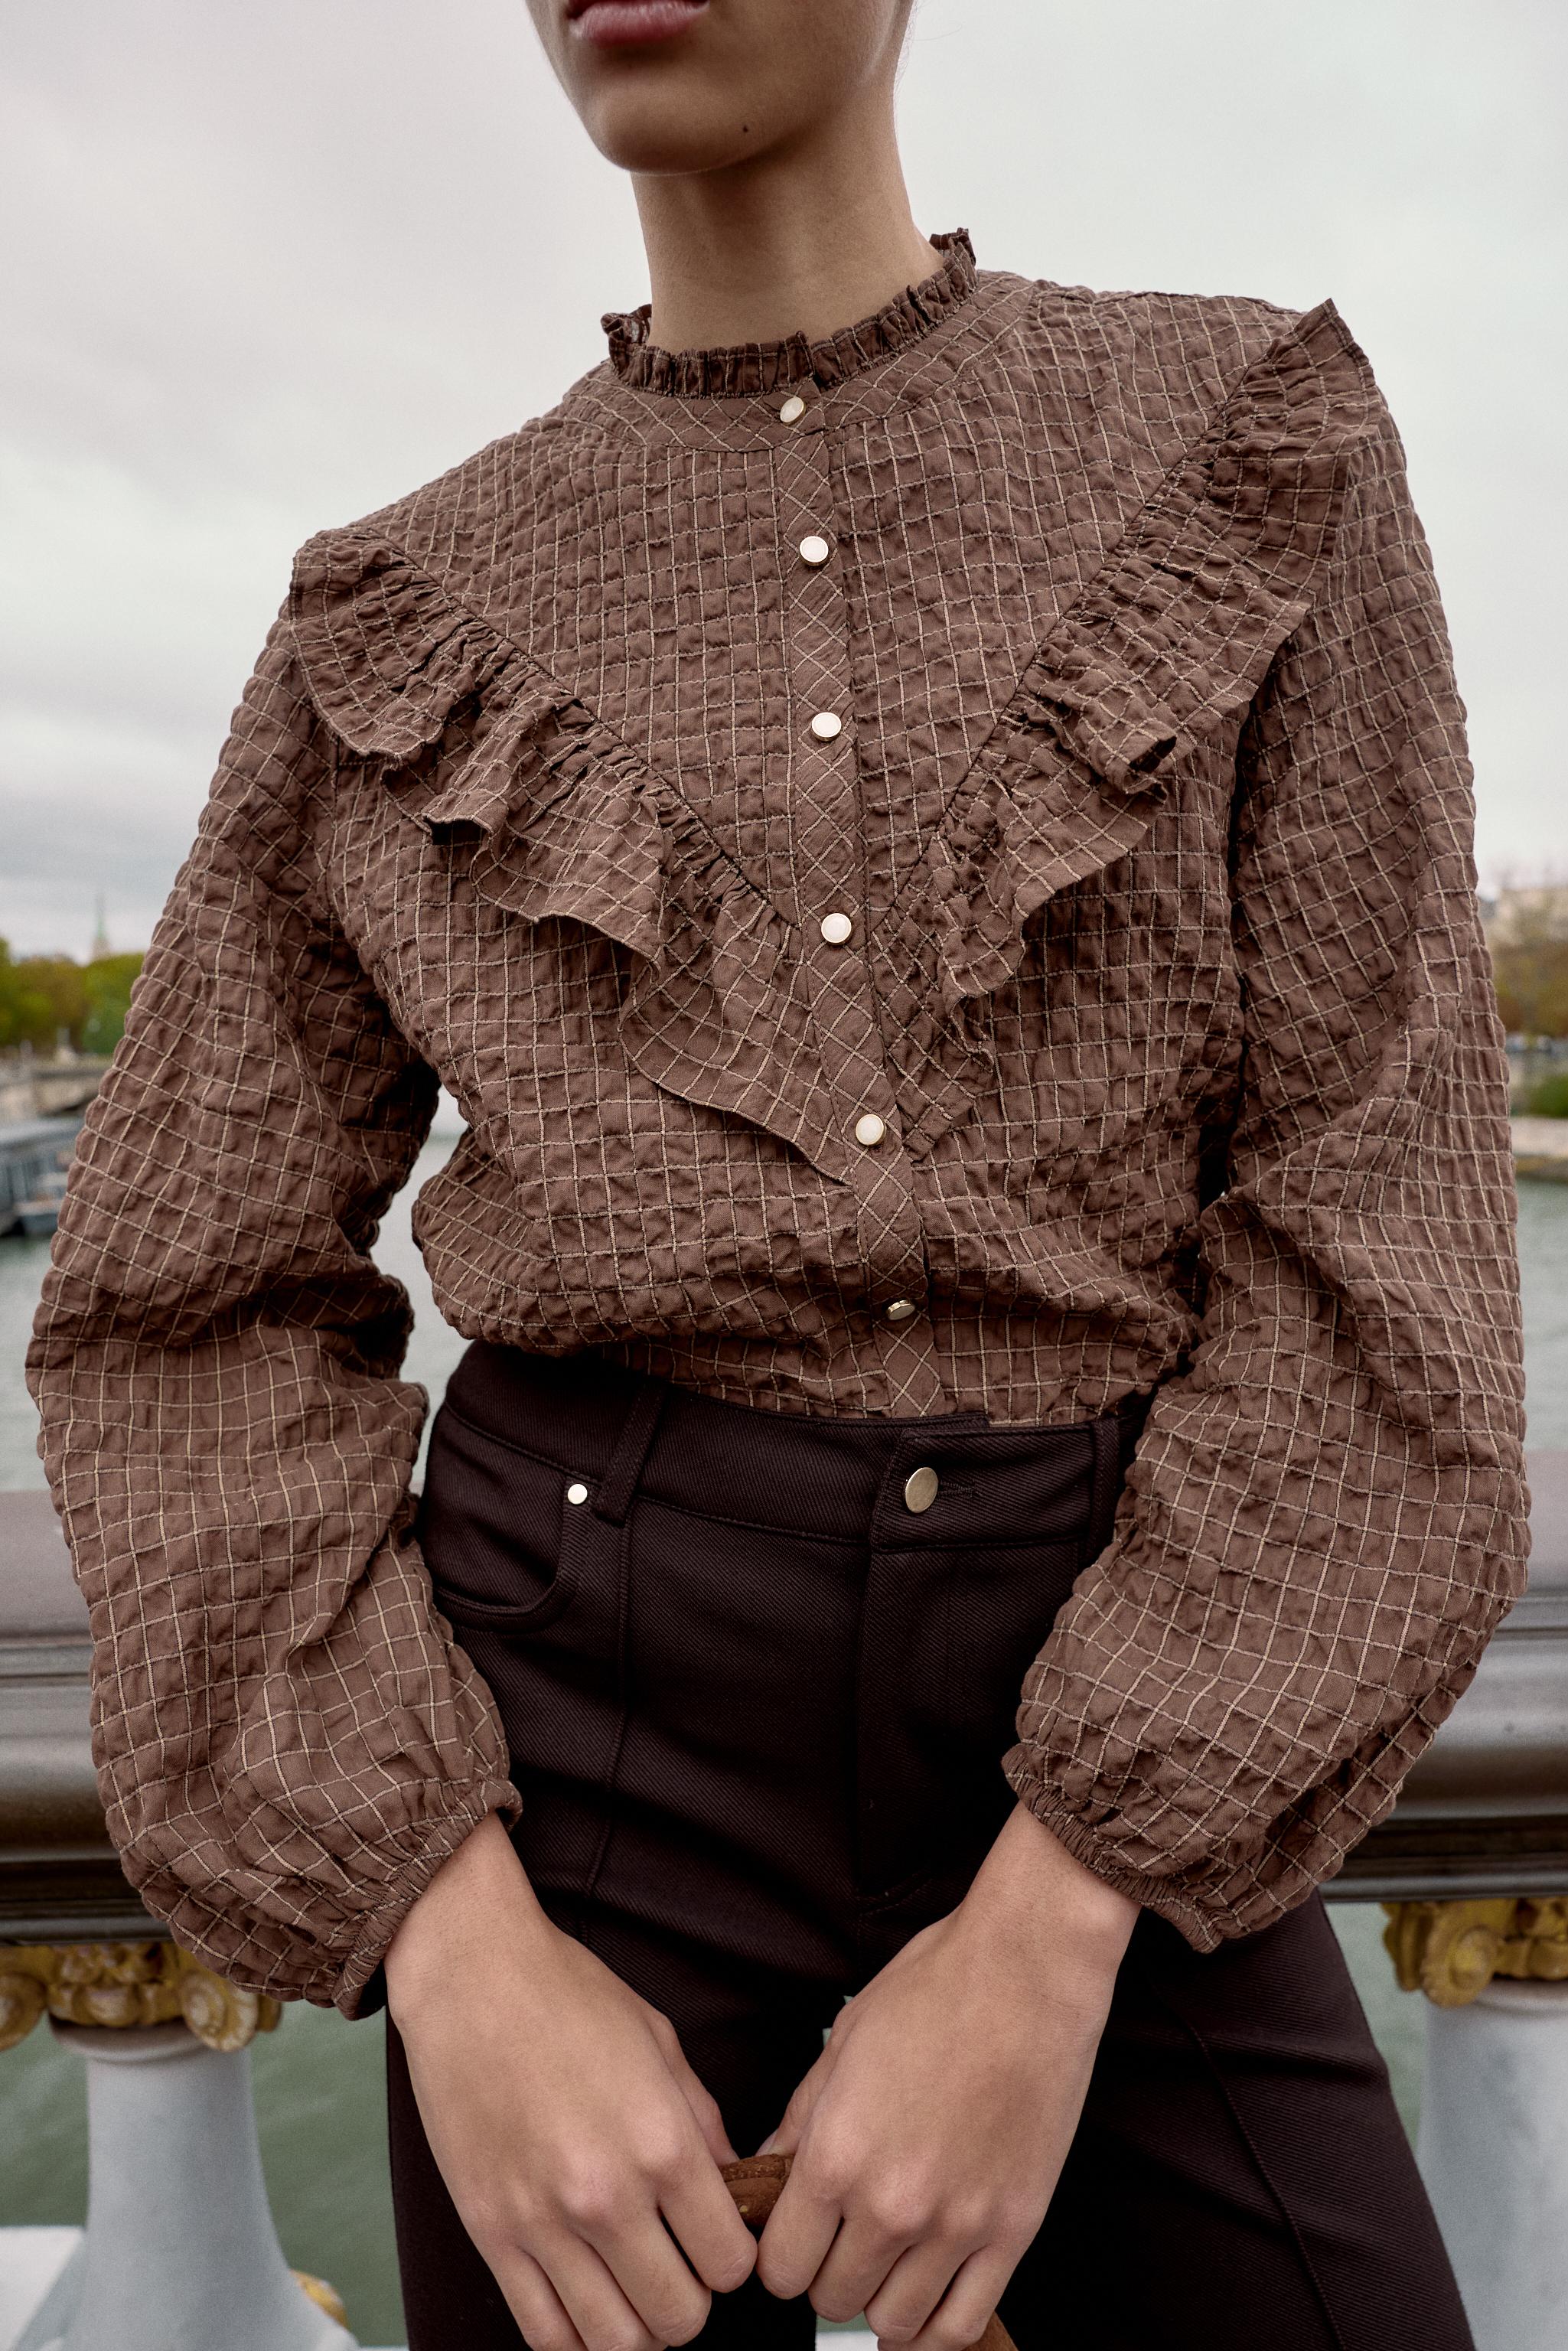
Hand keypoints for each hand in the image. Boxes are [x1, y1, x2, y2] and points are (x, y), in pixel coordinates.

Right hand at [384, 1814, 755, 2348]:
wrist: (472, 1974)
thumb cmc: (567, 1994)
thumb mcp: (660, 2042)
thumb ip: (702, 2123)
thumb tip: (731, 2185)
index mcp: (662, 2143)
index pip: (729, 2263)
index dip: (735, 2261)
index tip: (720, 2241)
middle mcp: (607, 2195)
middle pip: (679, 2318)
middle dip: (692, 2302)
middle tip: (681, 2269)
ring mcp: (543, 2222)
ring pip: (615, 2342)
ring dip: (638, 2328)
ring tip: (636, 2288)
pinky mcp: (490, 2233)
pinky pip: (543, 2334)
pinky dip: (577, 2338)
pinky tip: (589, 2305)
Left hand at [754, 1805, 1136, 2347]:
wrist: (1027, 1971)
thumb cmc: (932, 1990)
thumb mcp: (842, 2044)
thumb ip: (800, 2121)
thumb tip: (766, 2174)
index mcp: (836, 2156)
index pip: (780, 2268)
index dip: (781, 2256)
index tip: (795, 2236)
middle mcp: (891, 2205)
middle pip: (832, 2300)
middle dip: (827, 2275)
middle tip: (842, 2240)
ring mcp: (957, 2225)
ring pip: (894, 2323)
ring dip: (880, 2302)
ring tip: (884, 2265)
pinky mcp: (1014, 2229)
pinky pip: (963, 2323)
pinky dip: (934, 2331)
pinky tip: (923, 2306)